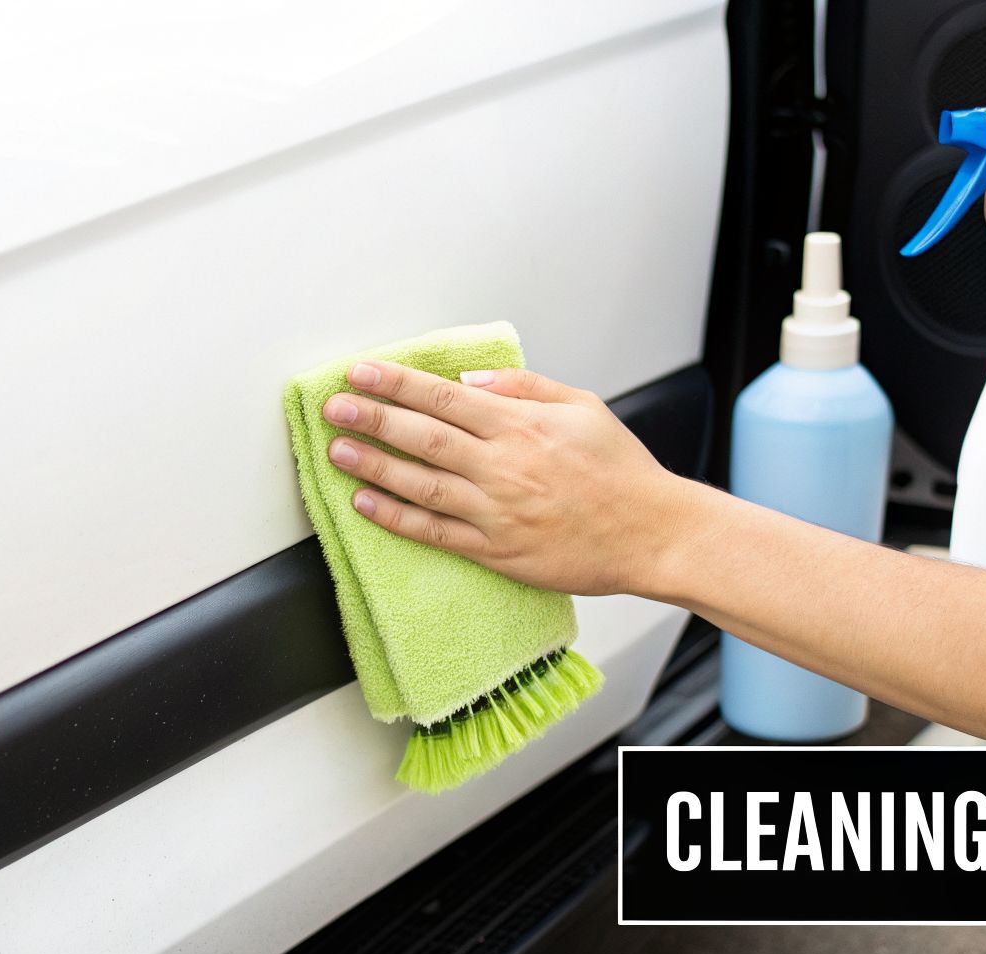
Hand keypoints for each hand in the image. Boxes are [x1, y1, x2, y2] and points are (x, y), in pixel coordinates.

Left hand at [320, 360, 688, 595]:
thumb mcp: (582, 406)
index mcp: (521, 426)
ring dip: (374, 466)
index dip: (397, 383)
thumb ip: (523, 388)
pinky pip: (436, 533)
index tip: (361, 371)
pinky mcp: (496, 551)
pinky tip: (366, 504)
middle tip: (334, 406)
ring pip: (421, 485)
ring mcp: (496, 512)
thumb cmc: (620, 471)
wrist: (651, 534)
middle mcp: (503, 467)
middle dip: (372, 418)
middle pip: (423, 438)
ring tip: (337, 451)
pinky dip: (397, 518)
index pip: (443, 397)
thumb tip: (468, 381)